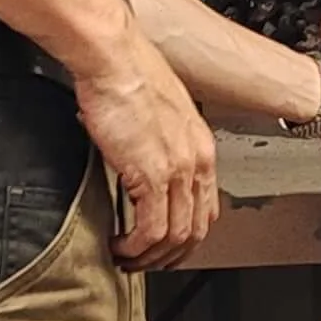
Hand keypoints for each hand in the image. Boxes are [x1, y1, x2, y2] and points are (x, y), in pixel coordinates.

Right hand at [73, 20, 218, 266]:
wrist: (113, 58)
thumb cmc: (127, 74)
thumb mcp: (156, 113)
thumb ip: (157, 140)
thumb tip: (140, 160)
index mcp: (201, 145)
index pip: (207, 206)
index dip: (187, 234)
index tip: (166, 244)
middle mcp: (196, 159)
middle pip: (195, 228)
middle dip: (170, 254)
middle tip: (146, 262)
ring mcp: (177, 169)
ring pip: (175, 235)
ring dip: (150, 256)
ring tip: (127, 259)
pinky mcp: (151, 175)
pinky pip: (151, 230)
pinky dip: (136, 247)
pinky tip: (120, 246)